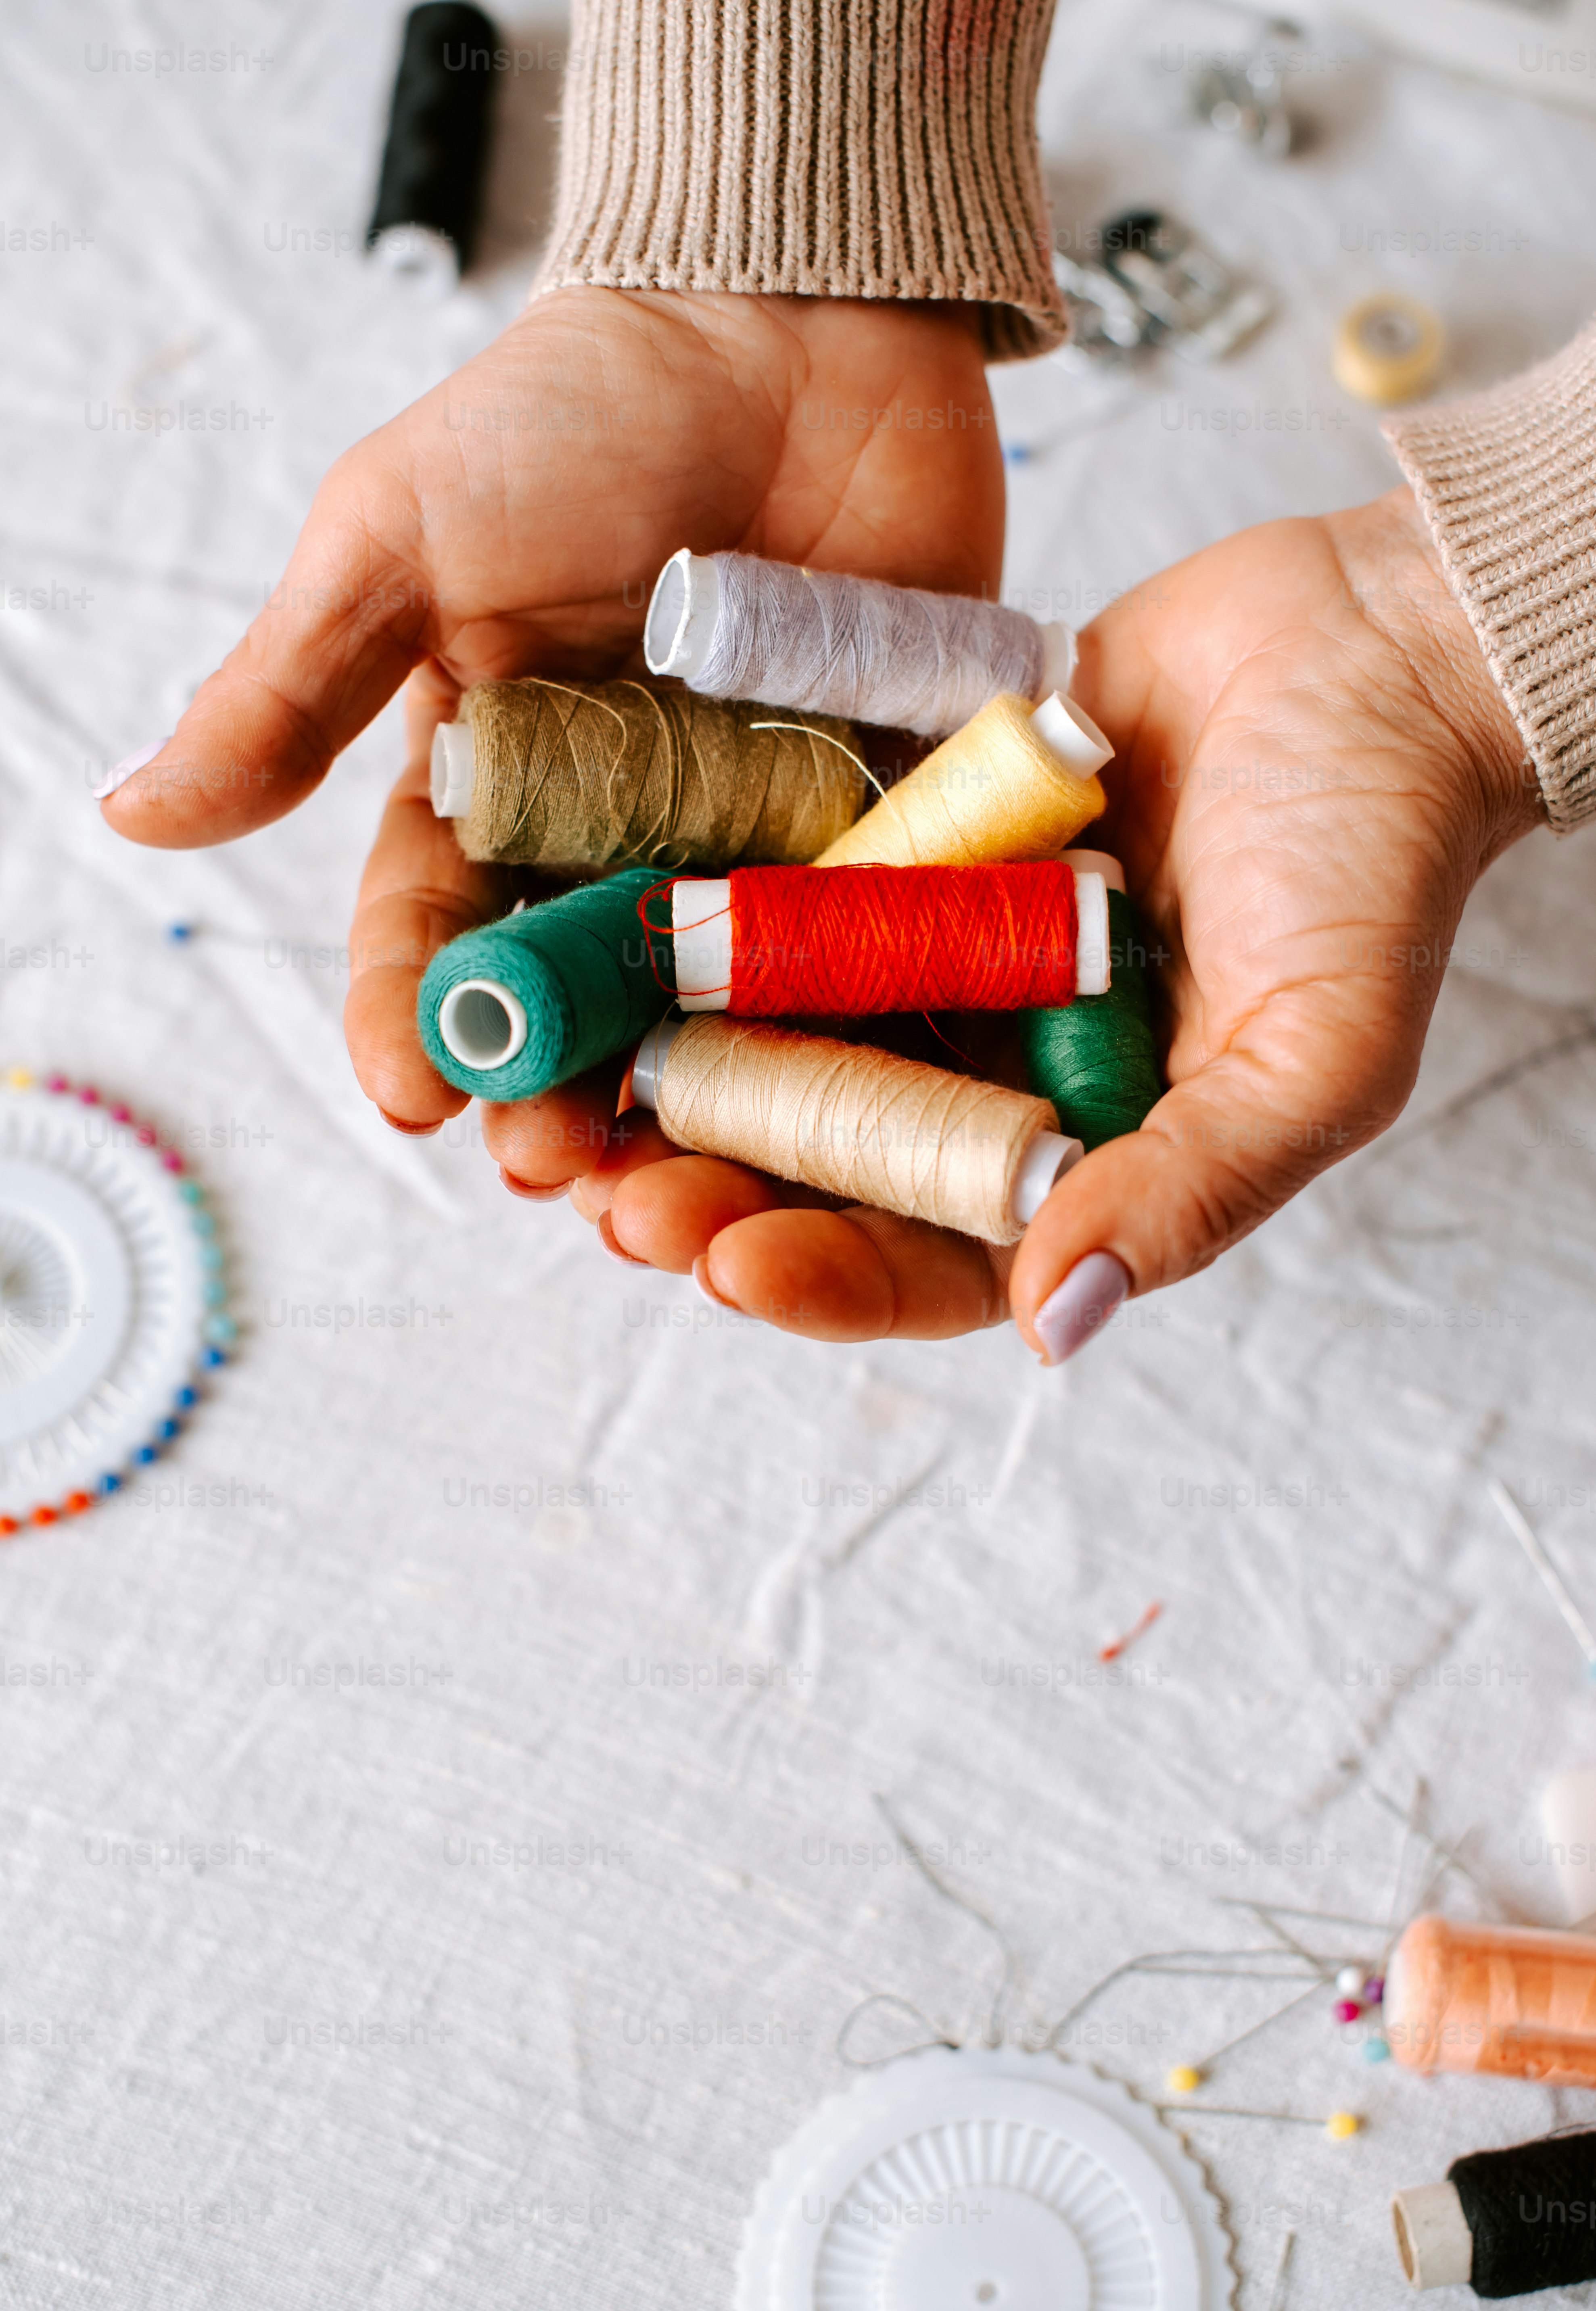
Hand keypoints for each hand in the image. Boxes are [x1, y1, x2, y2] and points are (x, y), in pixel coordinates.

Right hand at [98, 285, 1004, 1152]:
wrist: (787, 313)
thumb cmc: (577, 412)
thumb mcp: (400, 539)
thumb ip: (289, 691)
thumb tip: (132, 812)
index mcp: (490, 780)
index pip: (438, 928)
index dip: (417, 1017)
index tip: (412, 1095)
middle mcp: (614, 829)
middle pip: (576, 993)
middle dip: (559, 1086)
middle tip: (558, 1163)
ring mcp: (744, 828)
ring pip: (712, 997)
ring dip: (692, 1092)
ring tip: (682, 1174)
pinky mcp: (872, 809)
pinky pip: (856, 933)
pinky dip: (845, 1010)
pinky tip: (831, 1087)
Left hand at [594, 483, 1539, 1350]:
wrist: (1371, 650)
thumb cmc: (1376, 861)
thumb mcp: (1314, 1052)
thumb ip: (1190, 1188)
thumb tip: (1053, 1324)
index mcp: (1080, 1148)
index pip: (933, 1254)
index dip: (827, 1274)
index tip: (732, 1267)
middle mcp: (993, 1064)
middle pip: (826, 1159)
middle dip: (713, 1187)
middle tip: (604, 1195)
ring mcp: (941, 954)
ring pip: (781, 1037)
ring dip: (676, 1069)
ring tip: (570, 1087)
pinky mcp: (904, 843)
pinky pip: (789, 895)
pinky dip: (707, 918)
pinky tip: (615, 932)